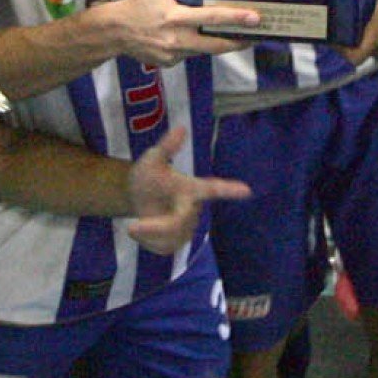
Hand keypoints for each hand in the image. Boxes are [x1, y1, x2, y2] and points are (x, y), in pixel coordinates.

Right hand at [106, 0, 256, 65]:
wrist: (115, 31)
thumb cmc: (140, 3)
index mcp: (174, 17)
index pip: (211, 18)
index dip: (235, 18)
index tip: (255, 17)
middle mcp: (176, 39)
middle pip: (215, 45)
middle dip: (238, 41)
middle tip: (256, 35)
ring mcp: (173, 55)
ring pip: (204, 50)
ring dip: (219, 43)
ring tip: (236, 35)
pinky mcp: (169, 64)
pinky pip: (190, 54)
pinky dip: (196, 46)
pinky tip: (196, 38)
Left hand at [123, 125, 250, 254]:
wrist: (136, 198)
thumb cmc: (149, 176)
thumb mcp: (152, 160)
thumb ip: (166, 147)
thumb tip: (181, 128)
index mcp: (192, 188)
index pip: (212, 189)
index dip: (229, 190)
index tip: (247, 190)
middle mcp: (194, 209)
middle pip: (177, 224)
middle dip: (153, 228)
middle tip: (131, 227)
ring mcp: (188, 228)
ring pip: (169, 240)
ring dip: (147, 235)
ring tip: (137, 224)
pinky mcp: (179, 243)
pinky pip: (163, 249)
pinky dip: (147, 243)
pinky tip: (144, 233)